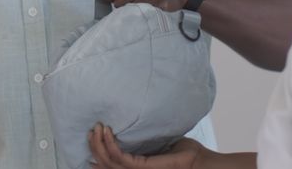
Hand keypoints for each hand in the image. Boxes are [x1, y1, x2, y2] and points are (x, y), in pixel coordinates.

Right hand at [88, 123, 203, 168]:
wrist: (200, 162)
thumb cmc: (184, 154)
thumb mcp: (159, 145)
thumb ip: (145, 141)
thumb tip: (135, 127)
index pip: (110, 167)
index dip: (96, 155)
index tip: (91, 138)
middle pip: (104, 165)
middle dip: (93, 146)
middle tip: (91, 129)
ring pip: (107, 162)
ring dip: (98, 144)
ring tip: (97, 127)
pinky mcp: (143, 168)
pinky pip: (119, 157)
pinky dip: (110, 144)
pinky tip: (108, 132)